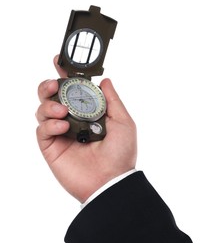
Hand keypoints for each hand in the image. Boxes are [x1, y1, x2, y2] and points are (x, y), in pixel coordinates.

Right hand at [36, 56, 136, 202]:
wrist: (111, 180)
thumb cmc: (120, 153)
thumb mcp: (123, 121)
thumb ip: (112, 100)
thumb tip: (105, 80)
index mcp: (88, 112)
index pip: (72, 90)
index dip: (64, 75)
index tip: (59, 61)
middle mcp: (72, 120)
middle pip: (51, 96)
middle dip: (48, 86)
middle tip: (54, 85)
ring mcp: (60, 132)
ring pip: (42, 109)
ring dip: (49, 104)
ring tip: (62, 111)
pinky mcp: (51, 146)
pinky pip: (42, 129)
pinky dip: (49, 125)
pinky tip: (62, 128)